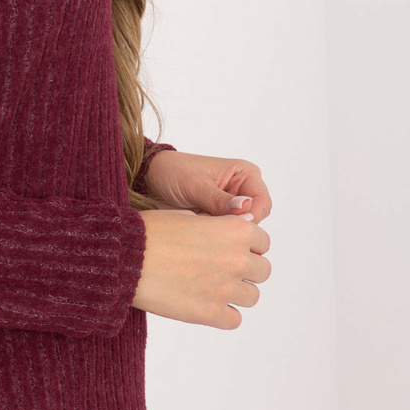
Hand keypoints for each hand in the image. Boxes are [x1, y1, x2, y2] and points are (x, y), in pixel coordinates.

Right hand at [133, 207, 271, 328]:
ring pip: (253, 297)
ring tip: (215, 288)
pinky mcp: (210, 313)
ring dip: (238, 292)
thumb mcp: (187, 214)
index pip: (263, 242)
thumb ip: (215, 224)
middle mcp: (237, 260)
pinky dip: (224, 314)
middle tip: (223, 268)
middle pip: (263, 271)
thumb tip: (228, 231)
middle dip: (247, 269)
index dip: (248, 244)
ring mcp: (226, 289)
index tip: (232, 248)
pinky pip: (234, 320)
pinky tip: (206, 304)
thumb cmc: (150, 232)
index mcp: (235, 231)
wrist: (125, 258)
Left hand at [143, 150, 271, 224]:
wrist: (147, 180)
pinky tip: (196, 231)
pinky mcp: (217, 221)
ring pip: (239, 232)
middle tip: (208, 224)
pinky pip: (224, 236)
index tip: (229, 223)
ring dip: (221, 233)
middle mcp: (242, 191)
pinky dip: (212, 238)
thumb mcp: (195, 185)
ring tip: (199, 224)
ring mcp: (230, 208)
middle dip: (233, 227)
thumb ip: (219, 199)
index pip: (262, 203)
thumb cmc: (172, 172)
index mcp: (245, 174)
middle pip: (254, 221)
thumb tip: (245, 207)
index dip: (250, 217)